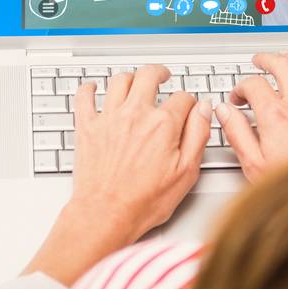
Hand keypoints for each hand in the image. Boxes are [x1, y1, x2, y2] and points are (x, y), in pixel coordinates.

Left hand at [24, 64, 210, 282]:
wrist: (105, 215)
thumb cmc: (144, 201)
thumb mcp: (186, 172)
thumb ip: (198, 135)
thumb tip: (203, 110)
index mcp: (162, 124)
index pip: (182, 97)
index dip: (188, 102)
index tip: (188, 109)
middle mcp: (135, 114)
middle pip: (148, 75)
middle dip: (159, 73)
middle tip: (162, 76)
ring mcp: (109, 118)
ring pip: (119, 80)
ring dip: (130, 78)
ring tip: (134, 82)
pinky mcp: (87, 127)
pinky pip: (84, 96)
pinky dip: (88, 88)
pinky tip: (93, 88)